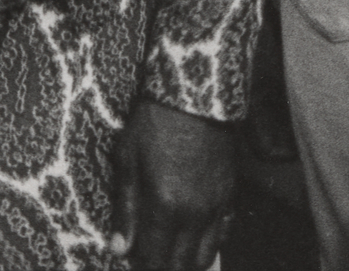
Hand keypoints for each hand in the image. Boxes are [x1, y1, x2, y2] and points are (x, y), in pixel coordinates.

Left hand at [109, 97, 236, 269]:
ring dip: (185, 262)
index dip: (142, 267)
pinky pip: (223, 234)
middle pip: (181, 266)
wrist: (195, 95)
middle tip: (149, 259)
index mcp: (165, 206)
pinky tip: (193, 235)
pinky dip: (208, 243)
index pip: (154, 260)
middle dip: (163, 268)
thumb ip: (125, 209)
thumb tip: (119, 248)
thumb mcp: (128, 159)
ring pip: (204, 256)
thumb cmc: (154, 123)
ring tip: (169, 253)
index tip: (132, 261)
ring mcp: (216, 206)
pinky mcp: (229, 195)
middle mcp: (194, 214)